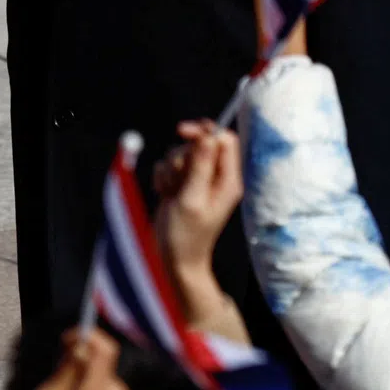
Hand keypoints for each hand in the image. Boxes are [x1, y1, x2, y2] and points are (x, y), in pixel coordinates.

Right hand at [19, 328, 129, 389]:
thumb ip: (66, 372)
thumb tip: (81, 344)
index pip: (106, 350)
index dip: (88, 334)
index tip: (67, 338)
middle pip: (102, 354)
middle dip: (79, 353)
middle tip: (57, 368)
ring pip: (99, 363)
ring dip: (79, 366)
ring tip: (60, 388)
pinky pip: (100, 374)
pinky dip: (84, 375)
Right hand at [153, 121, 241, 322]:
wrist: (173, 258)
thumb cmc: (186, 234)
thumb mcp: (192, 199)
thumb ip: (200, 166)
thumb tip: (208, 135)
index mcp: (228, 181)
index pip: (223, 140)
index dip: (203, 131)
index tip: (181, 132)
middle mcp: (215, 178)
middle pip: (197, 144)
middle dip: (180, 157)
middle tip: (177, 181)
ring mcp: (198, 181)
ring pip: (180, 154)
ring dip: (169, 169)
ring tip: (171, 193)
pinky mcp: (181, 184)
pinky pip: (167, 165)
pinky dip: (162, 177)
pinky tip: (164, 195)